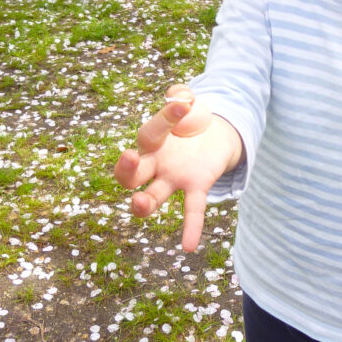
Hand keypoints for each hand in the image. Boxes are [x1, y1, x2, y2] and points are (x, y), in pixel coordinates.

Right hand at [114, 85, 242, 252]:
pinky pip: (191, 210)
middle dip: (126, 168)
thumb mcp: (187, 103)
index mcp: (150, 142)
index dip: (164, 118)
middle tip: (129, 157)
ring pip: (151, 197)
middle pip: (131, 174)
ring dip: (143, 204)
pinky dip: (191, 227)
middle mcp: (155, 164)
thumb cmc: (191, 119)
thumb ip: (181, 95)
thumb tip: (180, 95)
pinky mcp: (196, 186)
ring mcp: (173, 179)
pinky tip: (189, 246)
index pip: (148, 134)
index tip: (183, 104)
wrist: (215, 134)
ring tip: (140, 204)